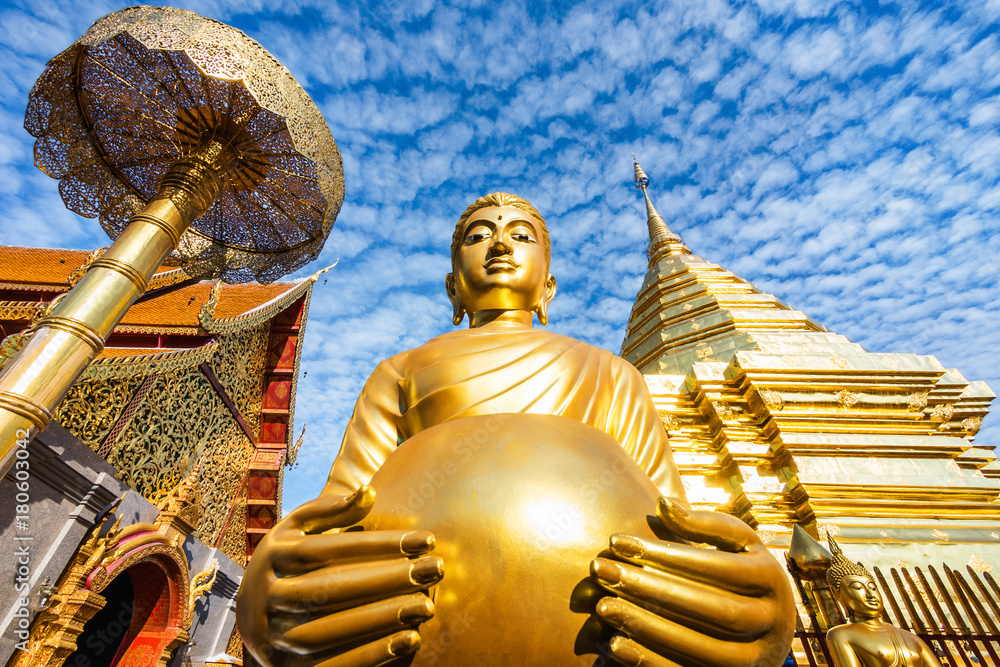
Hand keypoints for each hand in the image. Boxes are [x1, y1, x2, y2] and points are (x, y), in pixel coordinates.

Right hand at [236, 486, 443, 666]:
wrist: (251, 619)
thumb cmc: (288, 563)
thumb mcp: (296, 531)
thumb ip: (329, 511)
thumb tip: (368, 492)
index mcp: (273, 555)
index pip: (329, 548)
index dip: (379, 543)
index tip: (426, 539)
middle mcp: (267, 596)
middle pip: (330, 588)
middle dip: (387, 579)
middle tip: (435, 569)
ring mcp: (273, 636)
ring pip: (329, 631)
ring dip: (382, 620)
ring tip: (427, 606)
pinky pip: (330, 665)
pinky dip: (371, 655)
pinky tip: (409, 640)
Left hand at [590, 497, 794, 666]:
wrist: (770, 632)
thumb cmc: (743, 574)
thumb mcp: (737, 544)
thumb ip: (703, 524)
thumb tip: (662, 503)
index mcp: (772, 578)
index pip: (716, 566)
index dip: (665, 554)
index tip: (615, 541)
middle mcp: (773, 623)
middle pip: (710, 608)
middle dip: (651, 588)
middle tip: (602, 572)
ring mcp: (755, 660)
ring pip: (701, 648)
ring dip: (647, 627)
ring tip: (603, 606)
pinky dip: (650, 662)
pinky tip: (614, 644)